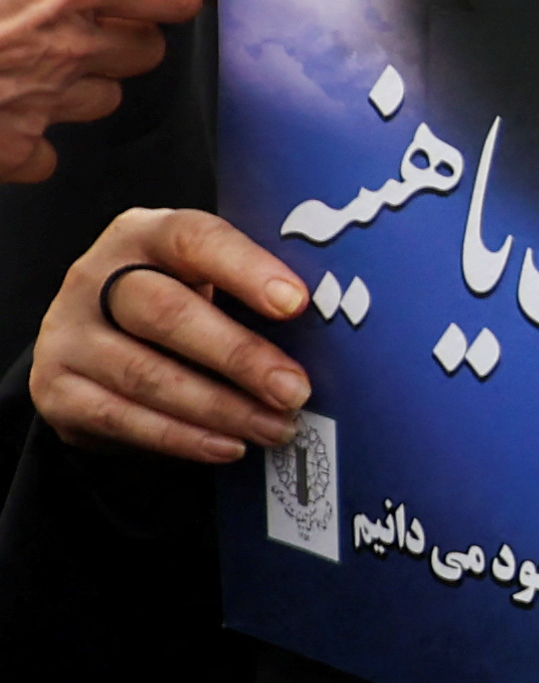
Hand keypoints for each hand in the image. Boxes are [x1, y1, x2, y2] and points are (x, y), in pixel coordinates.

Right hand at [0, 0, 206, 184]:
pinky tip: (4, 121)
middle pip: (146, 50)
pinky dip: (31, 145)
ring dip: (79, 88)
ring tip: (29, 69)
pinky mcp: (15, 150)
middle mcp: (71, 45)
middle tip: (79, 30)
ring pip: (103, 100)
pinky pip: (49, 156)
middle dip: (124, 41)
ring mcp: (46, 101)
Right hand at [29, 208, 304, 460]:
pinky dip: (181, 438)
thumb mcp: (211, 285)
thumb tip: (340, 328)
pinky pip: (121, 418)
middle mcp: (95, 277)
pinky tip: (228, 447)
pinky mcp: (56, 389)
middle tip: (296, 391)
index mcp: (144, 235)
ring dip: (220, 409)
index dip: (245, 268)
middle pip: (165, 312)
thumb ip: (255, 295)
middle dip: (239, 356)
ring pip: (145, 373)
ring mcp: (67, 333)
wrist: (102, 353)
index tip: (297, 303)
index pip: (193, 238)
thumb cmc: (184, 310)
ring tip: (277, 428)